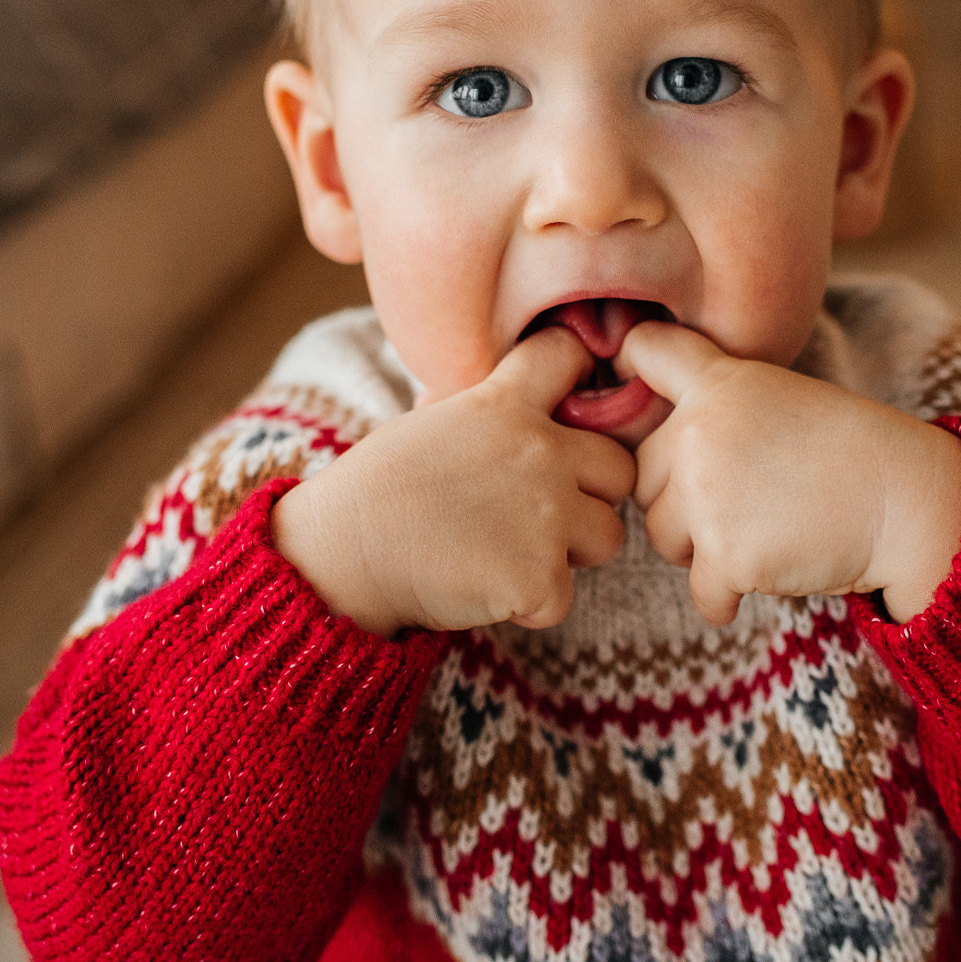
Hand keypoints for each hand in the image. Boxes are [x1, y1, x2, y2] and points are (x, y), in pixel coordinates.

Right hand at [271, 329, 634, 635]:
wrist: (341, 553)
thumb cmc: (378, 491)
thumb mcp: (435, 424)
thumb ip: (494, 414)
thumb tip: (531, 410)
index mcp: (505, 404)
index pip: (570, 356)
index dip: (576, 378)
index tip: (562, 407)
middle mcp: (538, 450)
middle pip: (619, 468)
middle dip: (590, 494)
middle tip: (534, 515)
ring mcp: (545, 514)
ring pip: (608, 535)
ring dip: (570, 552)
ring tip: (508, 553)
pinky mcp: (539, 577)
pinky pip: (564, 596)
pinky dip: (530, 605)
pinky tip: (484, 589)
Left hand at [614, 322, 960, 624]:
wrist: (906, 502)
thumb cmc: (850, 454)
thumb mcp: (782, 398)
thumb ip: (716, 410)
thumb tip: (661, 454)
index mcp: (719, 383)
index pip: (646, 348)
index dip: (627, 364)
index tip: (629, 381)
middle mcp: (700, 433)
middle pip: (643, 477)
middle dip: (680, 500)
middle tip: (744, 503)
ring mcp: (707, 496)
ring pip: (663, 538)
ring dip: (702, 549)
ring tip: (762, 533)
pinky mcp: (725, 555)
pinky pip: (700, 592)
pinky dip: (724, 598)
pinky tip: (761, 579)